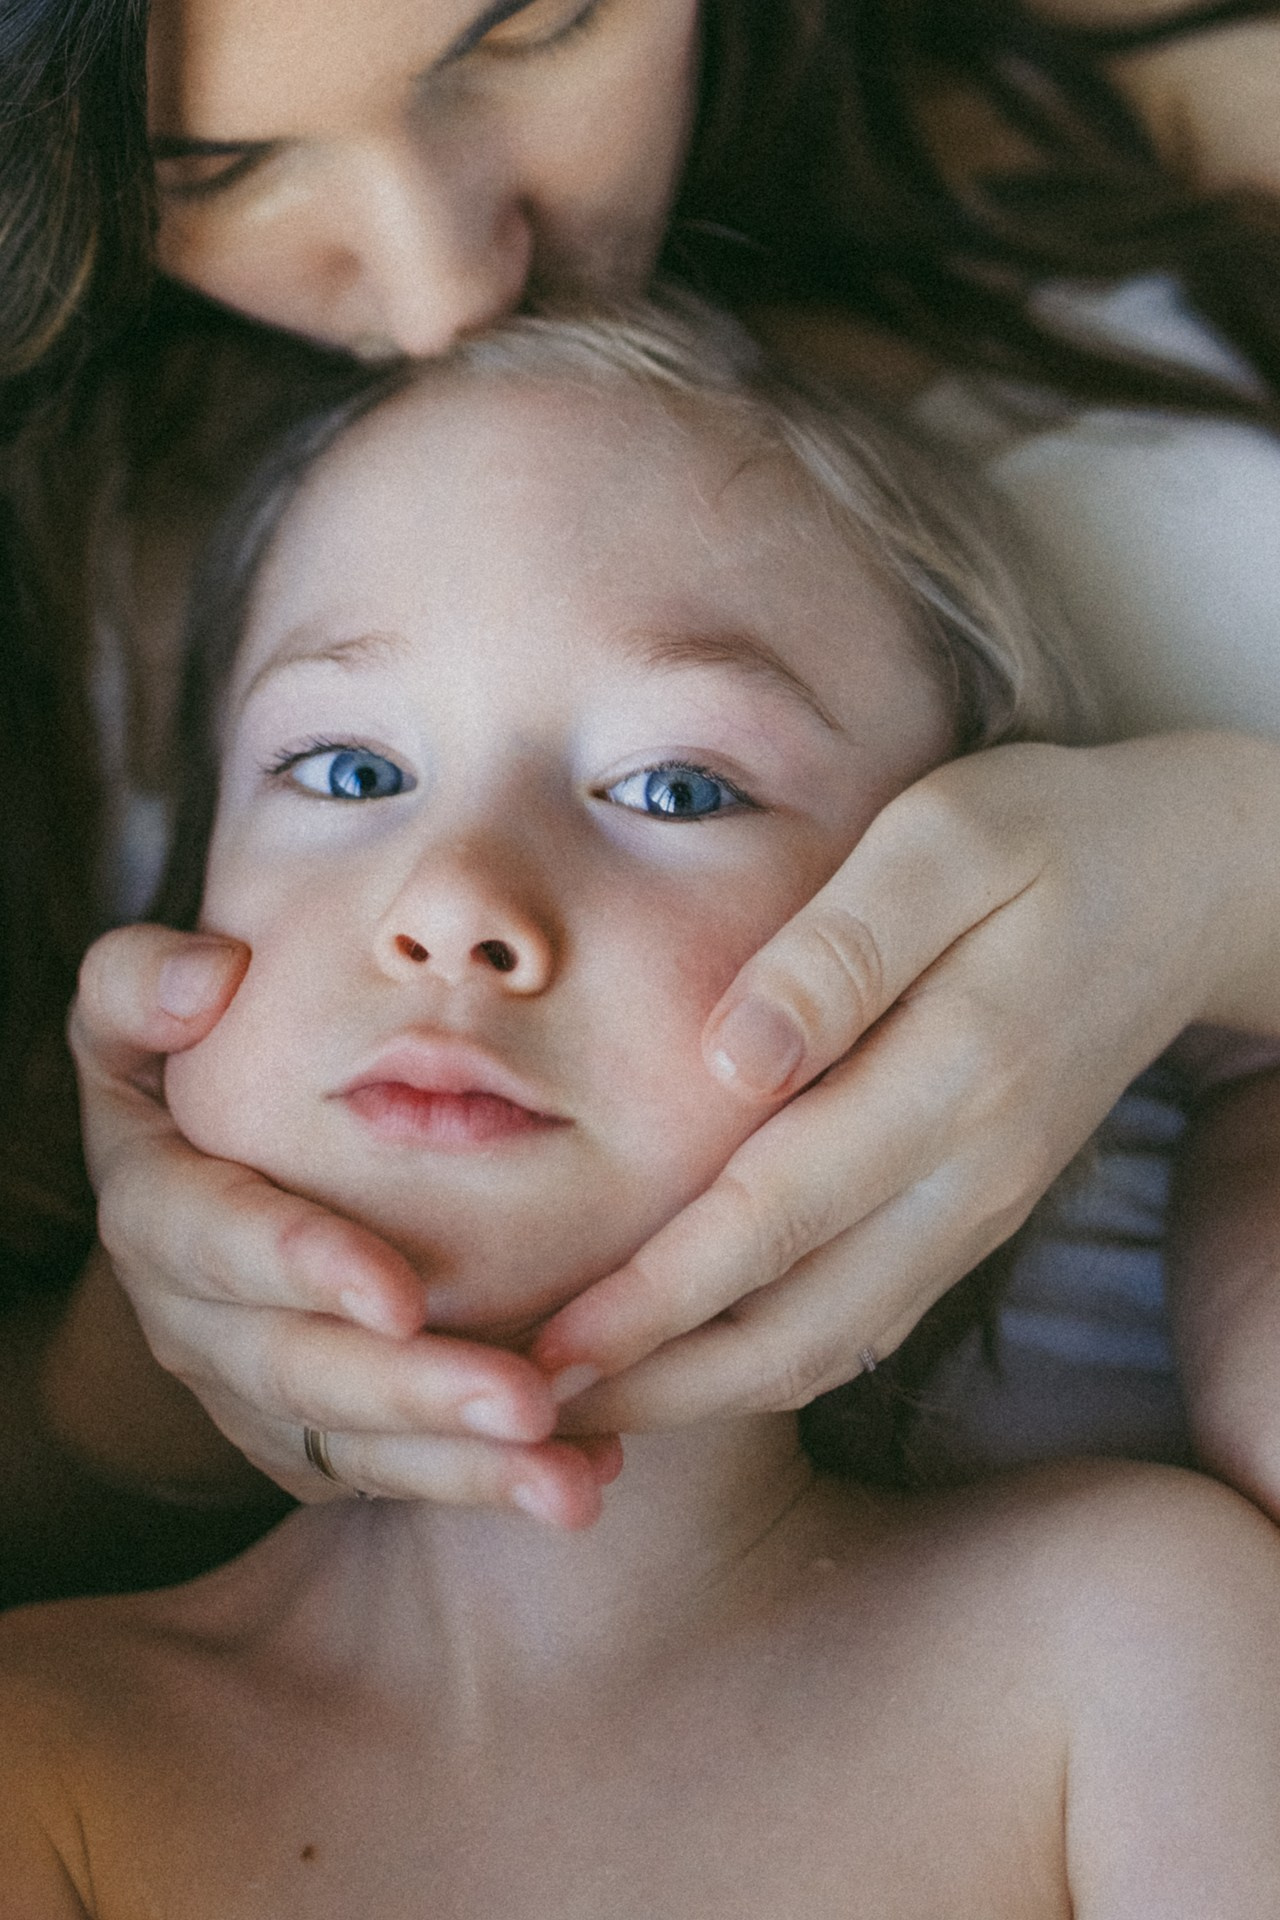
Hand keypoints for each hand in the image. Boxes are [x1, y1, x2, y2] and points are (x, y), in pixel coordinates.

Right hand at [68, 924, 616, 1525]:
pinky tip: (587, 1468)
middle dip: (412, 1392)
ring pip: (355, 1446)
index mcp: (157, 1204)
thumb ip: (140, 985)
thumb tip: (211, 975)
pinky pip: (397, 1475)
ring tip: (570, 1480)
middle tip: (527, 1404)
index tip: (400, 1296)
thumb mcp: (140, 1015)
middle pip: (298, 1369)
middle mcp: (194, 1315)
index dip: (298, 1267)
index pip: (214, 1238)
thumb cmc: (203, 1063)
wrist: (229, 1170)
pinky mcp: (308, 1439)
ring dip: (465, 1467)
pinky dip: (487, 1478)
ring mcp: (251, 1388)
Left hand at [533, 733, 1279, 1430]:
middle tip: (529, 1415)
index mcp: (955, 1074)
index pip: (778, 1215)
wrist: (1182, 889)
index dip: (657, 1297)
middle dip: (660, 1384)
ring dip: (705, 1393)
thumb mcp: (945, 839)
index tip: (550, 1348)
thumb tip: (731, 1059)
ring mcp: (977, 1210)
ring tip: (582, 1407)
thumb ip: (842, 948)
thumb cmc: (1045, 836)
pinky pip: (862, 1321)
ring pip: (830, 1345)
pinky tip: (685, 1360)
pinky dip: (766, 1363)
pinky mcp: (973, 1217)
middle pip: (800, 1326)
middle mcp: (970, 1175)